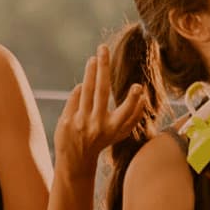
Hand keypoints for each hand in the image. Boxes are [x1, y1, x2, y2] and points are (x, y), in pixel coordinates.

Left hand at [54, 44, 146, 172]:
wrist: (76, 160)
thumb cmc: (102, 141)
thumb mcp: (120, 134)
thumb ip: (133, 116)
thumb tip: (142, 96)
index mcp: (114, 128)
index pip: (126, 113)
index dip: (133, 101)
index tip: (137, 88)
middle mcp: (97, 125)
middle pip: (101, 91)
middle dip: (103, 68)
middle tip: (103, 48)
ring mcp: (81, 122)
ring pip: (86, 90)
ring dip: (90, 71)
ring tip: (94, 58)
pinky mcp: (67, 120)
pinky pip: (75, 97)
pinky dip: (80, 89)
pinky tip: (84, 86)